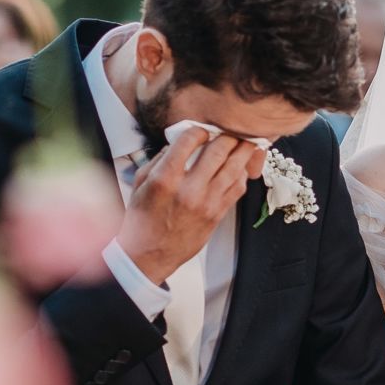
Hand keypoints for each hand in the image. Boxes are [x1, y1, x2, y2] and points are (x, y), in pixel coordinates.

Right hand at [118, 126, 266, 284]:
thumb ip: (160, 159)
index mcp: (165, 178)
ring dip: (242, 151)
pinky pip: (238, 188)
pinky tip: (239, 167)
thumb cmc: (142, 218)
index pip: (190, 141)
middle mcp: (189, 189)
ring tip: (244, 142)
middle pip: (219, 151)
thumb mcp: (140, 183)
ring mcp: (207, 203)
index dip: (199, 130)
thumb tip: (180, 142)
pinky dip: (241, 174)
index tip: (201, 131)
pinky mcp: (217, 214)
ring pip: (235, 168)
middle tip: (231, 130)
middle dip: (228, 135)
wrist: (150, 254)